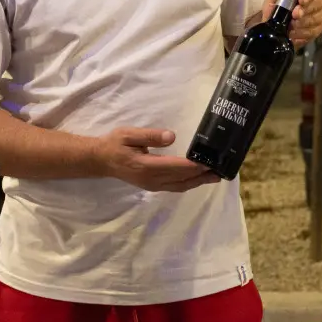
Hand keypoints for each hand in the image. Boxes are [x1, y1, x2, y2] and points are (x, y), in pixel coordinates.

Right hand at [93, 127, 219, 192]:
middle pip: (181, 180)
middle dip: (201, 176)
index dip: (194, 166)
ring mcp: (152, 185)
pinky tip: (197, 179)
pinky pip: (174, 187)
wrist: (101, 160)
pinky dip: (188, 184)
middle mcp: (151, 179)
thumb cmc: (115, 144)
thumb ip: (150, 136)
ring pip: (179, 186)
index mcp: (146, 166)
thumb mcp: (129, 134)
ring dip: (197, 182)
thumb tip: (172, 136)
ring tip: (214, 177)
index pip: (176, 167)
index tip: (209, 163)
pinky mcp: (152, 186)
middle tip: (221, 171)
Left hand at [262, 0, 321, 47]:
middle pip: (317, 4)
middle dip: (305, 10)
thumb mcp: (272, 0)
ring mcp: (319, 16)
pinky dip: (302, 34)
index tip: (301, 0)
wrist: (275, 27)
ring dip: (302, 23)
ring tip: (290, 26)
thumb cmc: (276, 9)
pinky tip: (293, 34)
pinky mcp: (318, 29)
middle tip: (294, 15)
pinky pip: (313, 32)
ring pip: (316, 19)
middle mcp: (317, 1)